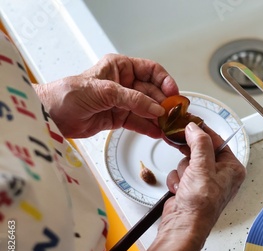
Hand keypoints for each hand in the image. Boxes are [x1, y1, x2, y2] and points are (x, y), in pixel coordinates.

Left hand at [34, 53, 178, 137]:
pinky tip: (157, 133)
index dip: (164, 81)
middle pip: (152, 92)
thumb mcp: (105, 91)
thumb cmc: (69, 93)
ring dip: (158, 118)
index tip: (173, 93)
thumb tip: (156, 109)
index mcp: (120, 67)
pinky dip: (148, 128)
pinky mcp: (118, 118)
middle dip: (163, 103)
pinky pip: (139, 122)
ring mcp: (122, 102)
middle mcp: (124, 83)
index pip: (151, 70)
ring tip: (168, 127)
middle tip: (173, 114)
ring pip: (147, 109)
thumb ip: (133, 100)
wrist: (52, 116)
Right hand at [157, 123, 245, 250]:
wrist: (184, 226)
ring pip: (187, 161)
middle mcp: (220, 174)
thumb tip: (195, 128)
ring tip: (186, 183)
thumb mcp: (202, 167)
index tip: (190, 121)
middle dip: (190, 156)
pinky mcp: (190, 187)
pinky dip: (177, 180)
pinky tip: (180, 190)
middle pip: (200, 150)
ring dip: (183, 171)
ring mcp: (204, 182)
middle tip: (180, 145)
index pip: (217, 141)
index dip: (203, 131)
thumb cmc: (201, 205)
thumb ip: (200, 144)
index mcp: (232, 169)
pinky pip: (180, 173)